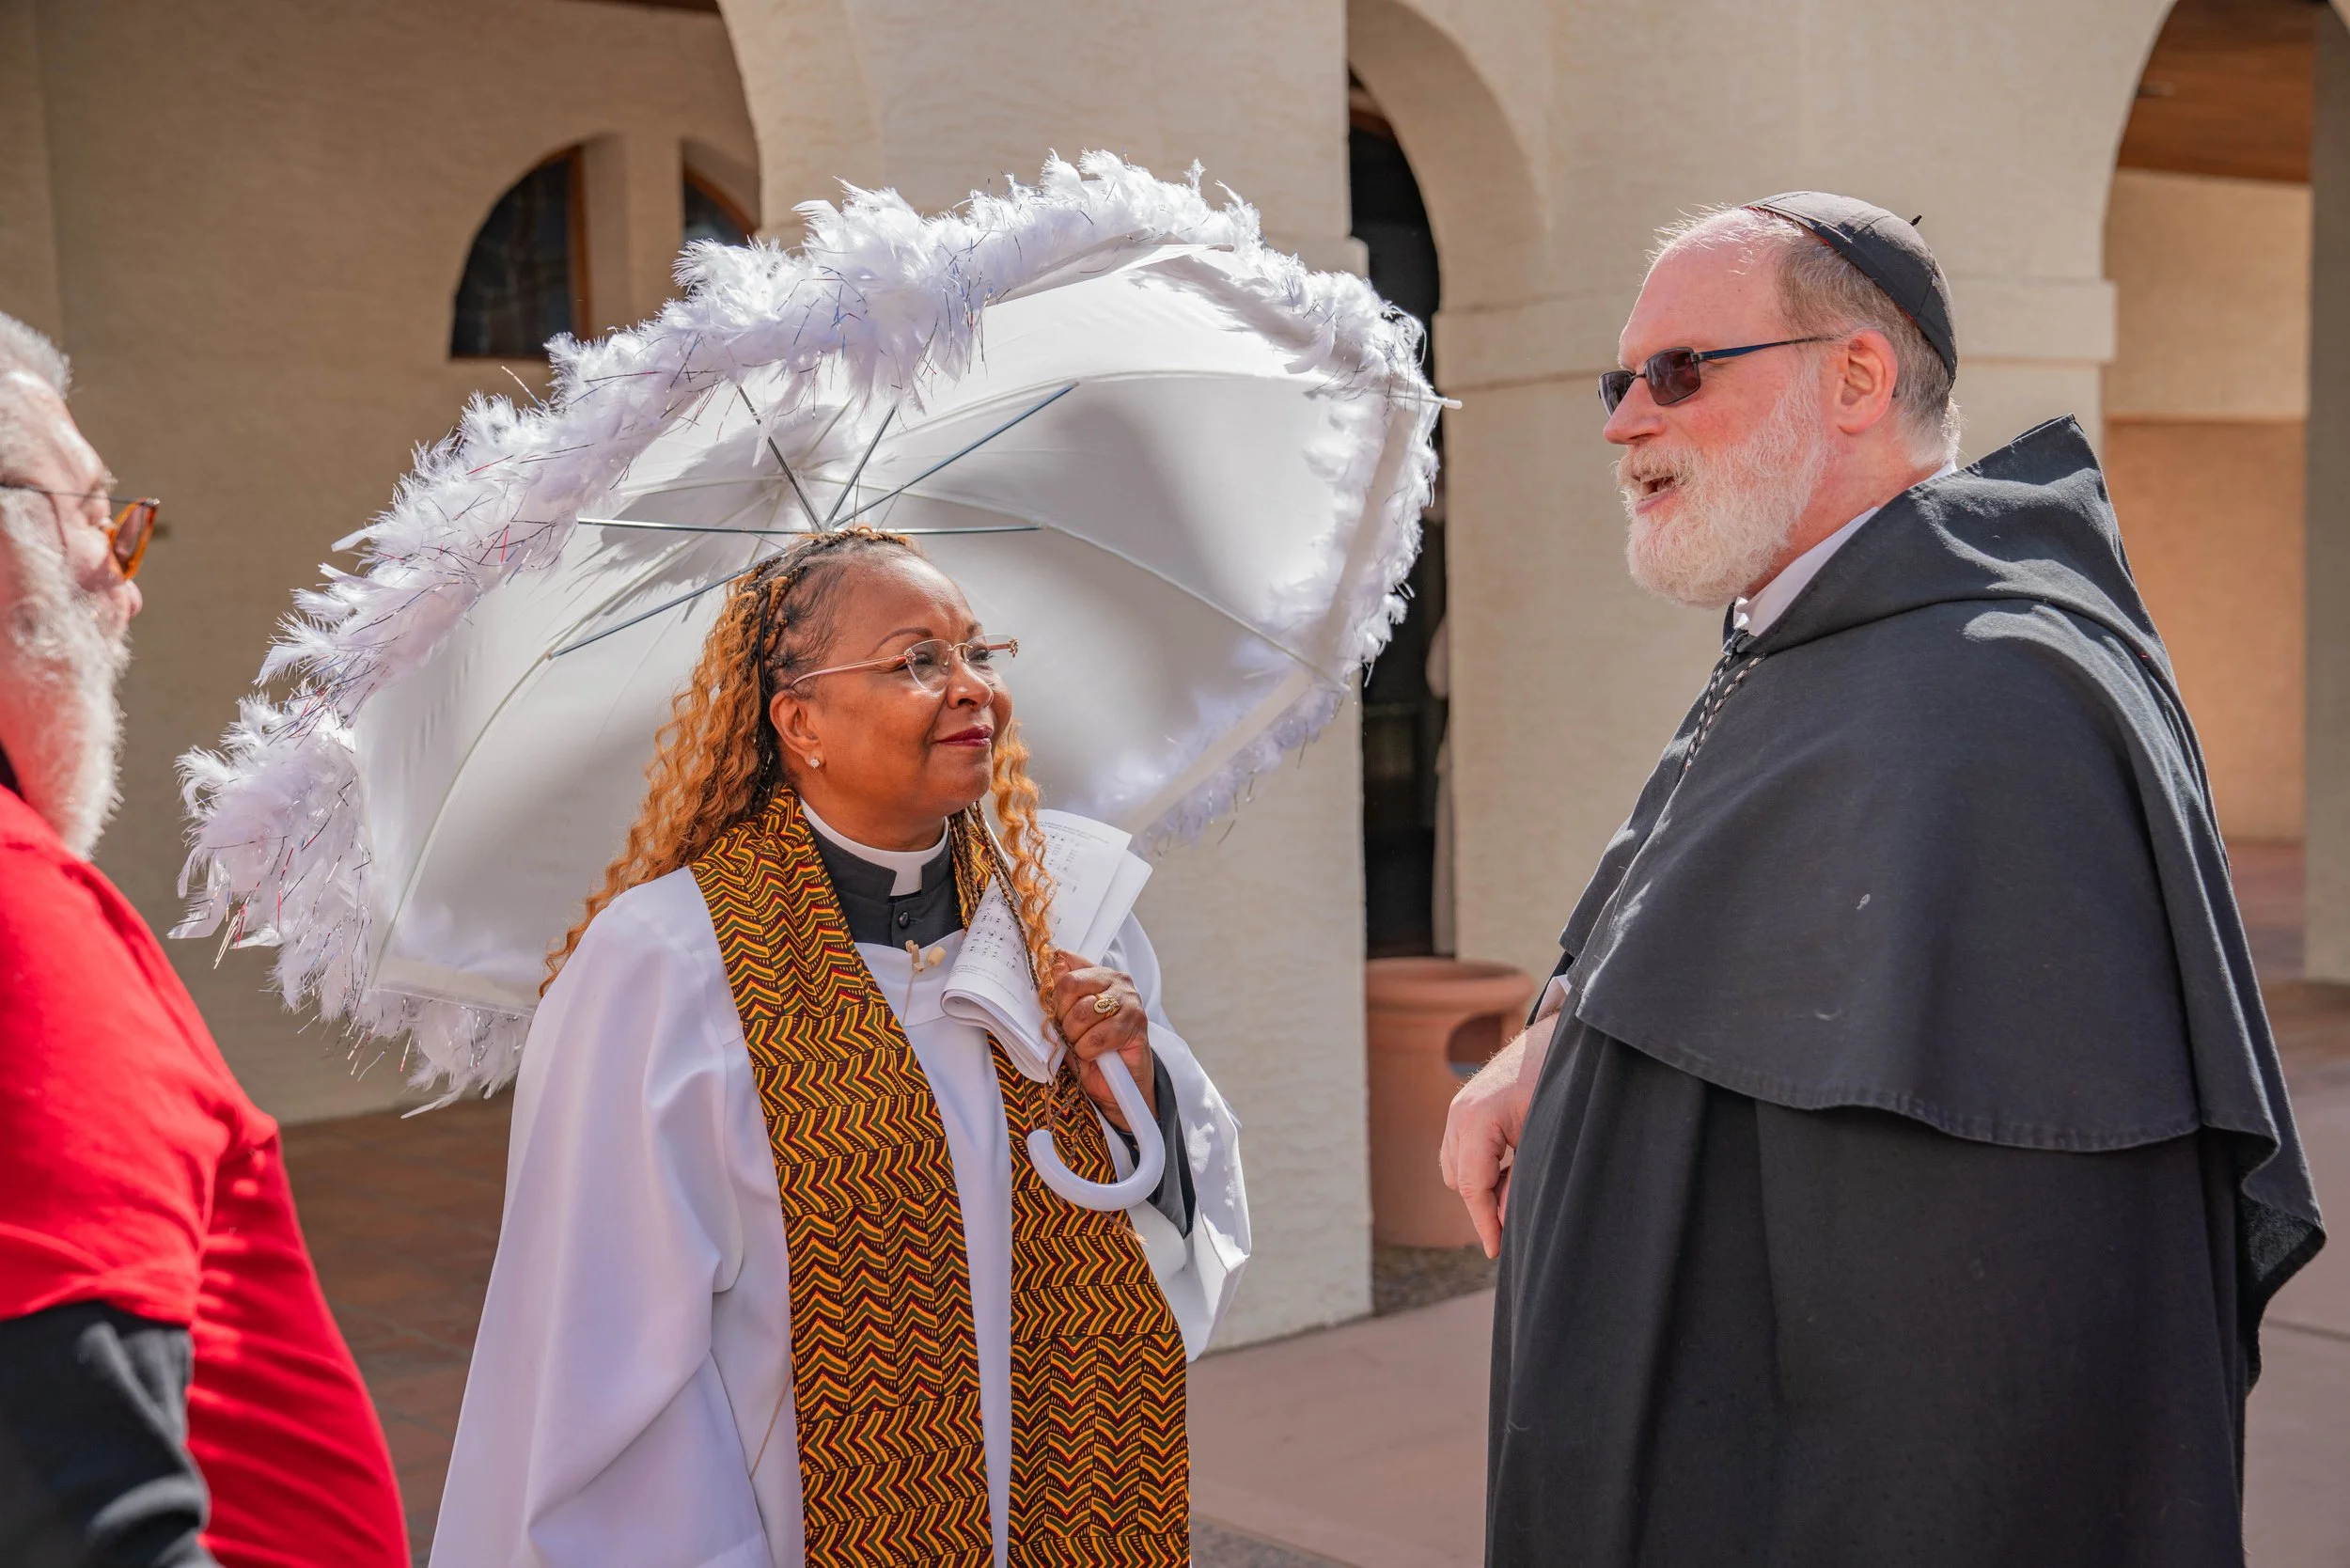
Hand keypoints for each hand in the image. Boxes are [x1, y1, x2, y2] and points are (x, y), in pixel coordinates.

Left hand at [1048, 951, 1153, 1131]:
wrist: (1120, 1084)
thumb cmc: (1093, 1049)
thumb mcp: (1069, 1021)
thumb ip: (1062, 995)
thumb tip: (1052, 965)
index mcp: (1097, 974)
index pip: (1066, 965)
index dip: (1054, 993)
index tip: (1056, 1012)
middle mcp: (1116, 980)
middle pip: (1070, 985)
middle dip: (1062, 1017)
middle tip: (1070, 1035)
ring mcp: (1129, 1000)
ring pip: (1082, 1012)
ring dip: (1075, 1037)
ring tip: (1083, 1046)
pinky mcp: (1137, 1023)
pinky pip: (1097, 1036)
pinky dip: (1088, 1050)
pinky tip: (1095, 1055)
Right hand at [1440, 1023, 1550, 1259]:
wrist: (1561, 1040)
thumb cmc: (1558, 1085)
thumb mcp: (1544, 1138)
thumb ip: (1521, 1181)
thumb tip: (1506, 1221)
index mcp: (1475, 1120)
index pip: (1472, 1186)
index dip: (1485, 1224)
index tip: (1496, 1253)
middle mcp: (1458, 1115)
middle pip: (1459, 1180)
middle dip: (1484, 1203)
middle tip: (1517, 1219)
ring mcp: (1457, 1110)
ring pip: (1456, 1167)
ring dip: (1481, 1184)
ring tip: (1516, 1187)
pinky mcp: (1464, 1109)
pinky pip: (1461, 1151)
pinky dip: (1481, 1166)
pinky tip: (1511, 1166)